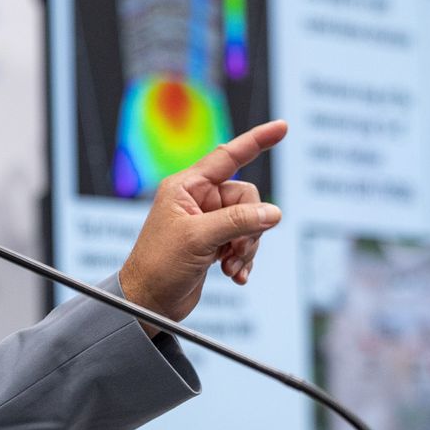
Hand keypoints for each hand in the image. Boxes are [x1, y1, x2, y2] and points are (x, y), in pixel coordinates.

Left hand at [118, 120, 286, 331]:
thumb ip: (238, 222)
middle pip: (247, 199)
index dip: (256, 141)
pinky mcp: (214, 244)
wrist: (147, 302)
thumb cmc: (158, 266)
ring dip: (247, 247)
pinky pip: (244, 242)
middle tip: (236, 249)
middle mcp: (198, 200)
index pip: (228, 156)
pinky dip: (244, 259)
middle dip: (249, 226)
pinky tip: (236, 275)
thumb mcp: (198, 238)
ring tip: (232, 267)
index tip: (282, 127)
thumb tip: (273, 213)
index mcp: (187, 187)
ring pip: (250, 223)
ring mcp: (207, 223)